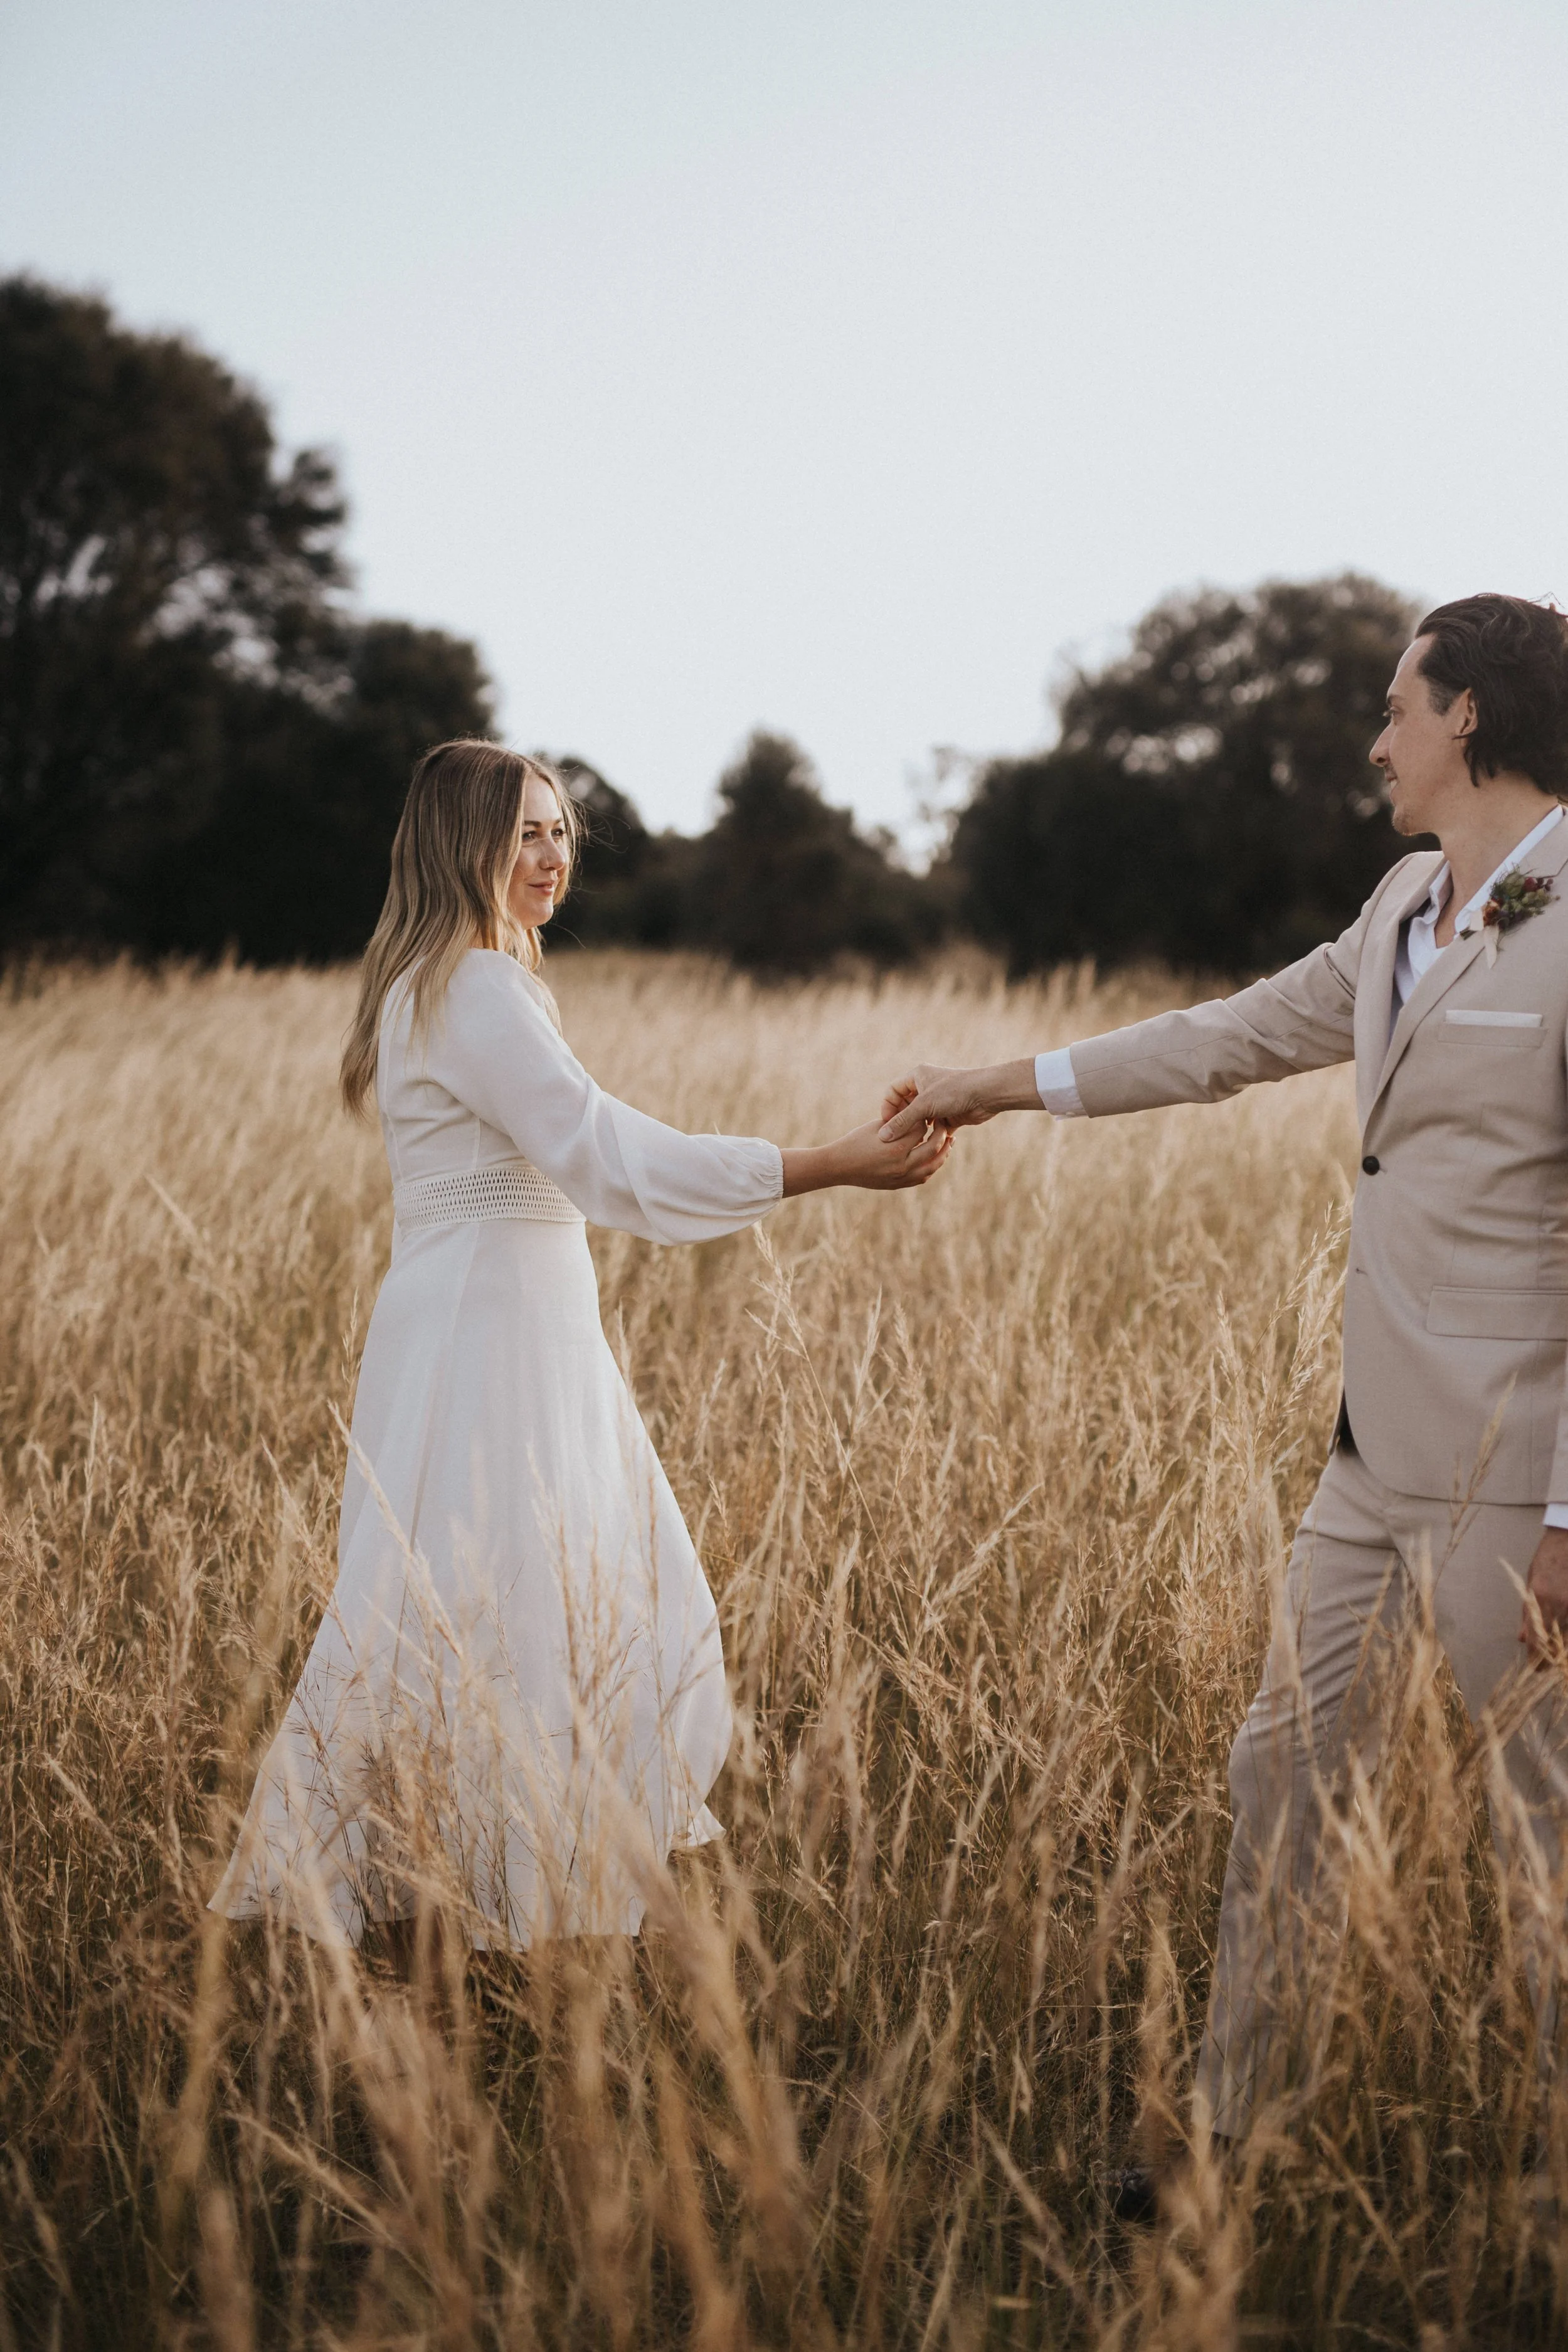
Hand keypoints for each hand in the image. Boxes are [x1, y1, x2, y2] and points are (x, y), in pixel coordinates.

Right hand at [779, 1116, 952, 1197]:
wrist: (838, 1167)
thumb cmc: (855, 1141)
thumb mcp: (877, 1127)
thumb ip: (899, 1123)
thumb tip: (918, 1116)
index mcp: (895, 1146)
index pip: (922, 1129)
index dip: (926, 1119)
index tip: (930, 1112)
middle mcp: (901, 1164)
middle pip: (933, 1148)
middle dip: (942, 1135)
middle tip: (945, 1126)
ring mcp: (901, 1177)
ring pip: (932, 1166)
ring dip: (942, 1154)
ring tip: (947, 1142)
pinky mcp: (898, 1185)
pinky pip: (922, 1177)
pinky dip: (931, 1166)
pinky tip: (933, 1157)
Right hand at [879, 1058, 1041, 1142]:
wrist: (987, 1094)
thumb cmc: (955, 1091)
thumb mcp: (923, 1105)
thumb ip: (902, 1122)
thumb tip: (883, 1137)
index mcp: (917, 1076)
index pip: (893, 1092)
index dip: (888, 1108)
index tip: (887, 1125)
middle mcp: (926, 1087)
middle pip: (905, 1107)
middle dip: (902, 1122)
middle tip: (898, 1136)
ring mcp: (938, 1102)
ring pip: (919, 1119)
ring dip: (916, 1130)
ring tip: (913, 1141)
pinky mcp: (948, 1115)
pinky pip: (933, 1127)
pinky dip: (930, 1135)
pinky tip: (928, 1143)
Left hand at [1522, 1527, 1567, 1659]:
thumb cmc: (1547, 1560)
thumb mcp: (1530, 1584)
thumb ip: (1526, 1613)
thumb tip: (1522, 1639)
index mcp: (1539, 1598)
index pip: (1537, 1639)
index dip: (1536, 1658)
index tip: (1536, 1668)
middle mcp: (1559, 1604)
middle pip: (1557, 1644)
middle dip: (1552, 1658)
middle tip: (1546, 1666)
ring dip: (1562, 1648)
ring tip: (1556, 1652)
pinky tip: (1564, 1636)